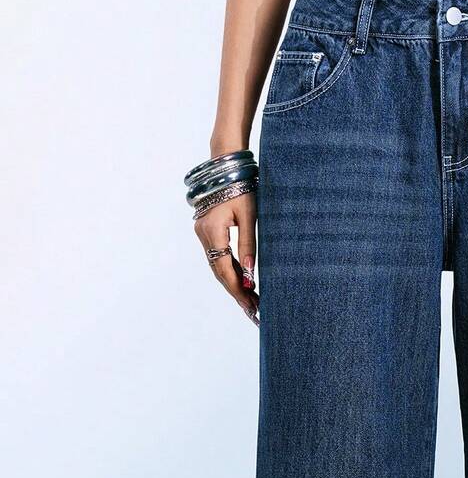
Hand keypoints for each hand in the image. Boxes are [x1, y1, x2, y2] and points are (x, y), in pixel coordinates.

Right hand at [193, 192, 258, 325]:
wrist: (226, 166)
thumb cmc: (241, 186)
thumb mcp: (249, 216)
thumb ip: (249, 245)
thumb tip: (251, 275)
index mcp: (213, 230)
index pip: (225, 268)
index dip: (238, 289)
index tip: (252, 305)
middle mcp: (203, 234)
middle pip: (219, 271)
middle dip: (237, 292)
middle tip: (254, 312)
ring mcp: (202, 233)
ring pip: (217, 266)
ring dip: (234, 284)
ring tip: (251, 302)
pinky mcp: (207, 231)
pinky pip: (217, 257)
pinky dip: (230, 271)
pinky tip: (243, 283)